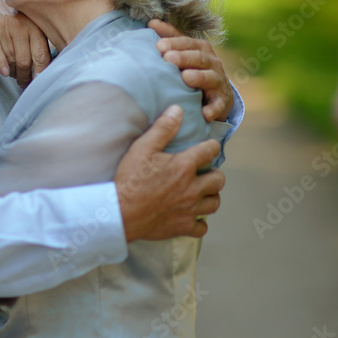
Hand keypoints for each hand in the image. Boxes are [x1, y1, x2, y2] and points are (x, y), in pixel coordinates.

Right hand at [0, 0, 51, 88]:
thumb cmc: (15, 14)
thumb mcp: (32, 22)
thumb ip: (41, 40)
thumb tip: (53, 65)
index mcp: (35, 26)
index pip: (41, 55)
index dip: (40, 73)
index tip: (39, 82)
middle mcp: (21, 25)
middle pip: (25, 60)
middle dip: (25, 76)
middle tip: (24, 83)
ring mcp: (4, 27)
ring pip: (10, 58)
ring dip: (13, 72)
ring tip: (14, 77)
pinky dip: (0, 63)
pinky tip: (4, 72)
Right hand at [113, 105, 224, 241]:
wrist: (119, 212)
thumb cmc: (130, 179)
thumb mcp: (143, 147)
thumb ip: (163, 128)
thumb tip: (178, 109)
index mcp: (184, 166)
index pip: (210, 151)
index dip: (211, 146)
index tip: (208, 147)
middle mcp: (192, 188)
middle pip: (219, 180)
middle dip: (215, 174)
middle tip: (205, 173)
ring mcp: (189, 209)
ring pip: (214, 203)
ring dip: (210, 196)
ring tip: (201, 192)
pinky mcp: (182, 227)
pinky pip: (202, 227)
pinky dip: (199, 221)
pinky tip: (191, 215)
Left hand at [149, 19, 233, 121]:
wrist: (218, 94)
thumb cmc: (194, 69)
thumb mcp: (185, 52)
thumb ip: (170, 37)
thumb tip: (151, 21)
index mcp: (201, 49)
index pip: (188, 43)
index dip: (174, 43)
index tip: (158, 46)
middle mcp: (212, 63)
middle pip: (198, 58)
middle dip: (184, 57)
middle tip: (168, 58)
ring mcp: (218, 82)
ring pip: (210, 77)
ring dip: (198, 77)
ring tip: (185, 77)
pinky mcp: (221, 102)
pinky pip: (218, 106)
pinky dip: (212, 109)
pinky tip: (203, 113)